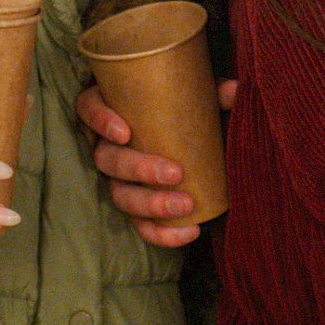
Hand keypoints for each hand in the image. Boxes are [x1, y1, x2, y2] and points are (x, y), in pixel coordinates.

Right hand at [76, 79, 236, 247]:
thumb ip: (213, 93)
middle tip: (175, 173)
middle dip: (139, 169)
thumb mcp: (197, 98)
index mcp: (113, 110)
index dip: (100, 121)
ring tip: (185, 205)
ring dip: (150, 204)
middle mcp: (107, 146)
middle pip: (106, 159)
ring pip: (119, 195)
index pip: (88, 108)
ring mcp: (118, 180)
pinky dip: (162, 233)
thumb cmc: (183, 112)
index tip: (125, 132)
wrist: (193, 143)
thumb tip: (235, 91)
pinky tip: (191, 231)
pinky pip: (140, 226)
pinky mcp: (136, 208)